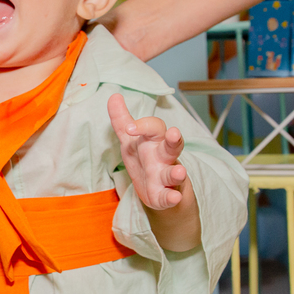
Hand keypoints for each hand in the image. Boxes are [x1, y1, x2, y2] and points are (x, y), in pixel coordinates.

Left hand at [108, 93, 187, 210]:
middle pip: (172, 145)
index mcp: (154, 141)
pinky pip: (170, 197)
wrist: (157, 191)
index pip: (154, 127)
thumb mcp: (130, 140)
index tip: (129, 128)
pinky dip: (172, 198)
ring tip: (180, 171)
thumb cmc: (144, 160)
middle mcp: (164, 156)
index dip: (142, 125)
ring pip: (174, 172)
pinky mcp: (166, 196)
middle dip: (174, 139)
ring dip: (177, 172)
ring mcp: (167, 176)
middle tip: (174, 133)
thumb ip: (122, 119)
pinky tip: (174, 198)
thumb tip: (114, 95)